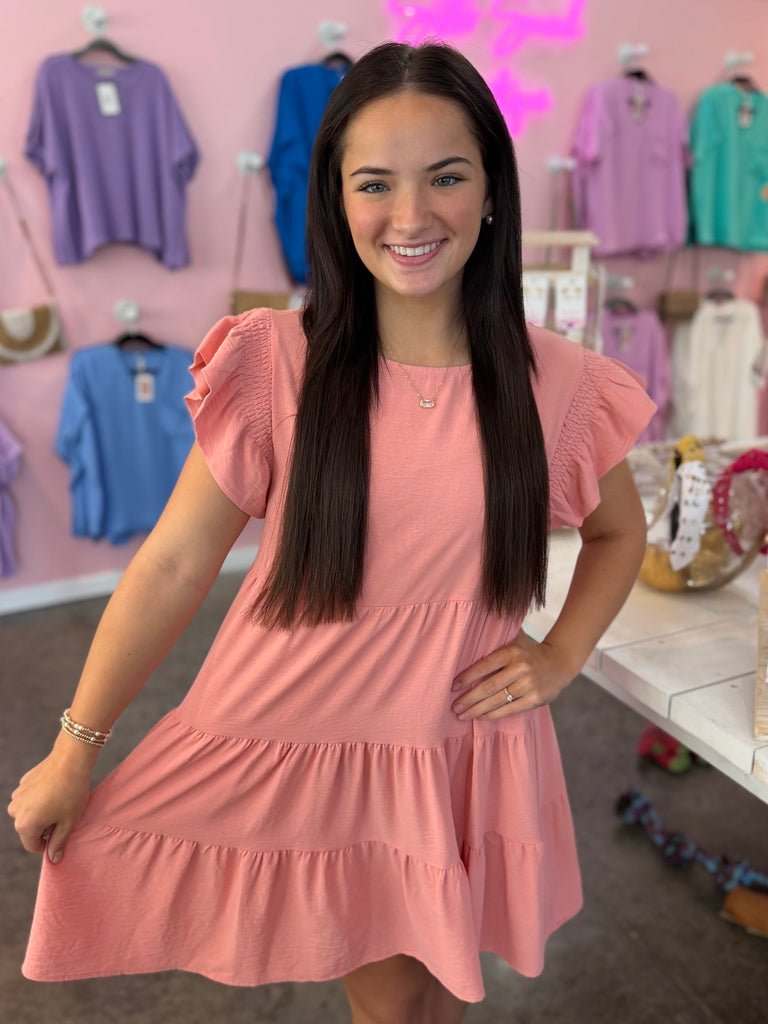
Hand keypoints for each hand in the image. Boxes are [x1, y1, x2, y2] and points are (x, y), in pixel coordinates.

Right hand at [8, 745, 92, 863]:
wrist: (70, 761)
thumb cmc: (71, 793)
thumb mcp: (69, 822)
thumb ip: (59, 842)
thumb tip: (54, 858)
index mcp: (25, 825)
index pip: (33, 846)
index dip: (48, 845)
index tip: (61, 835)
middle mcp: (16, 811)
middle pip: (29, 829)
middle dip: (44, 828)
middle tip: (63, 817)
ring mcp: (18, 796)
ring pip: (28, 813)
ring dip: (41, 813)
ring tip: (59, 804)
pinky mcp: (23, 783)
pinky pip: (30, 798)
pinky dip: (39, 799)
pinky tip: (55, 791)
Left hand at [450, 631, 574, 719]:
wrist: (560, 662)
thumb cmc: (530, 650)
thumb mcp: (516, 638)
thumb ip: (496, 636)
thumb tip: (470, 629)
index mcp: (512, 651)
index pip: (484, 666)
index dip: (467, 677)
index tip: (453, 686)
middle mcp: (520, 668)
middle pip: (489, 687)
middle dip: (469, 699)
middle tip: (454, 707)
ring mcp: (529, 685)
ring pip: (498, 700)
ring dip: (477, 710)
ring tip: (462, 715)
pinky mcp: (535, 699)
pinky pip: (510, 709)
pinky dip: (493, 714)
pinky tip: (480, 717)